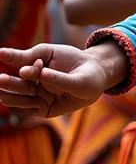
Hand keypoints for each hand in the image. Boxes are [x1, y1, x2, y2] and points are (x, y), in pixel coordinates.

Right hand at [0, 42, 127, 117]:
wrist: (97, 73)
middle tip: (0, 80)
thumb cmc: (71, 60)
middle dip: (9, 84)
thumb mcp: (50, 54)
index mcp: (31, 70)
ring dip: (12, 97)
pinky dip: (25, 108)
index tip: (37, 62)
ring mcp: (40, 98)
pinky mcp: (47, 110)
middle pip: (18, 86)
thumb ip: (28, 56)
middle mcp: (33, 85)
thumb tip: (0, 53)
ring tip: (3, 95)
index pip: (22, 70)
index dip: (29, 68)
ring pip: (21, 100)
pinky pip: (32, 111)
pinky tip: (18, 106)